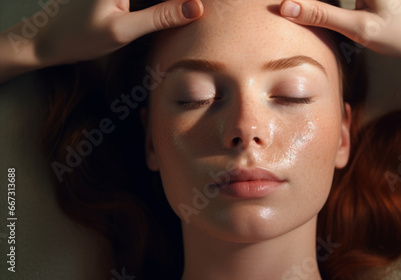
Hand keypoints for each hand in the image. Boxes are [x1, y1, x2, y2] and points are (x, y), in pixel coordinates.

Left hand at [33, 0, 202, 65]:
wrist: (50, 41)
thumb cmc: (81, 37)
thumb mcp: (124, 30)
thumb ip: (160, 17)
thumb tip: (196, 8)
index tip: (204, 7)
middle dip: (182, 2)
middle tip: (203, 10)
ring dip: (172, 4)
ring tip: (195, 12)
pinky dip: (163, 5)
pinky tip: (176, 14)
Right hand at [279, 0, 400, 56]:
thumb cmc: (399, 33)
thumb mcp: (357, 28)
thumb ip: (321, 16)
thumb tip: (287, 7)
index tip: (283, 6)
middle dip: (313, 0)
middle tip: (289, 9)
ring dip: (320, 0)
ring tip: (297, 9)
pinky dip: (328, 0)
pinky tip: (316, 7)